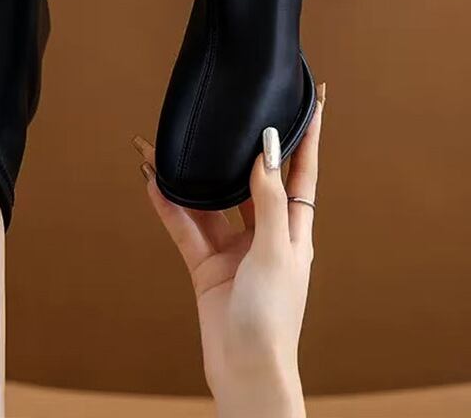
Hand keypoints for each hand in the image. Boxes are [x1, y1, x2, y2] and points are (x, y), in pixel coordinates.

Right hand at [134, 84, 324, 417]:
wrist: (245, 371)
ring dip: (191, 176)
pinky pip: (186, 226)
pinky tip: (155, 183)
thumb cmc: (274, 318)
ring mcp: (234, 248)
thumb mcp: (277, 252)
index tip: (314, 99)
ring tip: (167, 147)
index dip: (310, 133)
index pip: (304, 168)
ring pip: (211, 200)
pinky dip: (170, 205)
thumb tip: (267, 152)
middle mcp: (265, 232)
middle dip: (236, 147)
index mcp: (295, 227)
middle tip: (226, 114)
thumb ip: (270, 201)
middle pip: (250, 178)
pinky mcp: (207, 265)